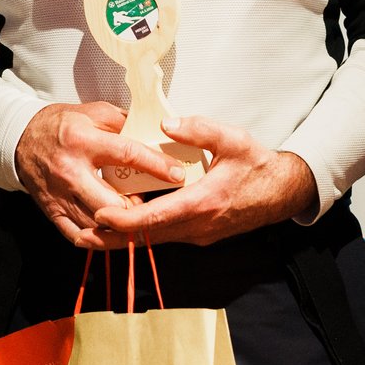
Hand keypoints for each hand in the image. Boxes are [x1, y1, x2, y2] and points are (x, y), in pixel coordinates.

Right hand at [13, 102, 192, 249]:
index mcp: (83, 141)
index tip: (177, 174)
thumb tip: (158, 134)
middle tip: (150, 204)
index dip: (156, 166)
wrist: (21, 138)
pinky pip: (77, 235)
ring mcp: (59, 194)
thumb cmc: (62, 125)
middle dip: (136, 208)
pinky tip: (111, 232)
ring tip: (134, 218)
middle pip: (111, 202)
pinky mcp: (52, 210)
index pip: (127, 155)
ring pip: (96, 223)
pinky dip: (98, 239)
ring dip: (120, 226)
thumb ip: (125, 124)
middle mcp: (70, 170)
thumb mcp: (94, 113)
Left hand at [97, 116, 314, 247]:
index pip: (156, 217)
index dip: (125, 220)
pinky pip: (165, 237)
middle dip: (113, 237)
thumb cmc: (257, 165)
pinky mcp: (200, 234)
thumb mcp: (232, 139)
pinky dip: (142, 234)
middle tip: (82, 234)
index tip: (100, 215)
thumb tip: (166, 124)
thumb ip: (199, 129)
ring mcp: (199, 234)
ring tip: (93, 232)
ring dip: (125, 238)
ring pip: (155, 240)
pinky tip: (124, 226)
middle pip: (148, 237)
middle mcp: (198, 226)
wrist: (282, 192)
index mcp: (202, 203)